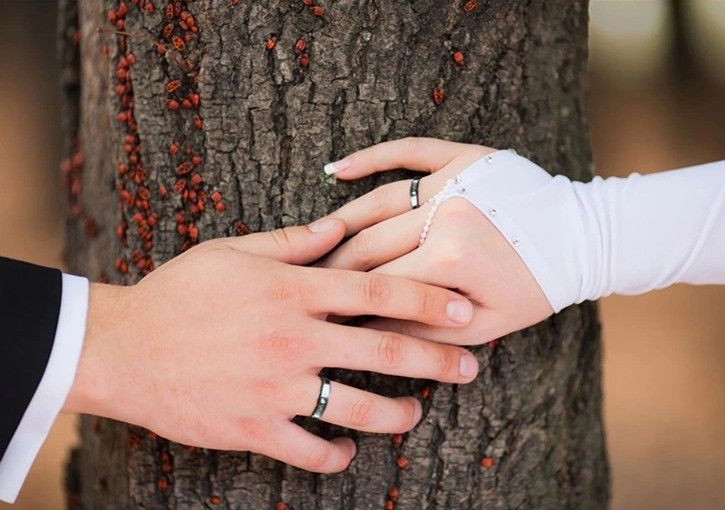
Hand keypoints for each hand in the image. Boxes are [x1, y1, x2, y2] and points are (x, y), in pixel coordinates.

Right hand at [63, 217, 478, 472]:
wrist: (122, 348)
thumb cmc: (178, 293)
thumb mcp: (232, 252)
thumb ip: (292, 241)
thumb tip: (339, 225)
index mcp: (292, 291)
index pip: (378, 290)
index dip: (427, 298)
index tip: (461, 308)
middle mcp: (293, 339)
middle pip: (383, 351)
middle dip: (436, 360)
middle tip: (470, 367)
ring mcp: (276, 387)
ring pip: (356, 409)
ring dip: (396, 414)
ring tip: (416, 414)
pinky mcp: (253, 427)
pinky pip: (309, 449)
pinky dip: (335, 455)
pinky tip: (348, 451)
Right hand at [321, 137, 552, 344]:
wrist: (581, 240)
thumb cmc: (532, 288)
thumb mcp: (482, 327)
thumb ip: (422, 332)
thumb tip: (368, 332)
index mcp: (450, 257)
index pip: (380, 284)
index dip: (348, 303)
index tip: (322, 315)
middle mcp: (443, 211)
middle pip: (369, 241)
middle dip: (335, 267)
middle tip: (309, 284)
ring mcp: (451, 178)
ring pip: (376, 200)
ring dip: (341, 223)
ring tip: (314, 243)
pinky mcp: (462, 156)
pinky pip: (408, 150)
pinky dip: (370, 158)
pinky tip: (336, 170)